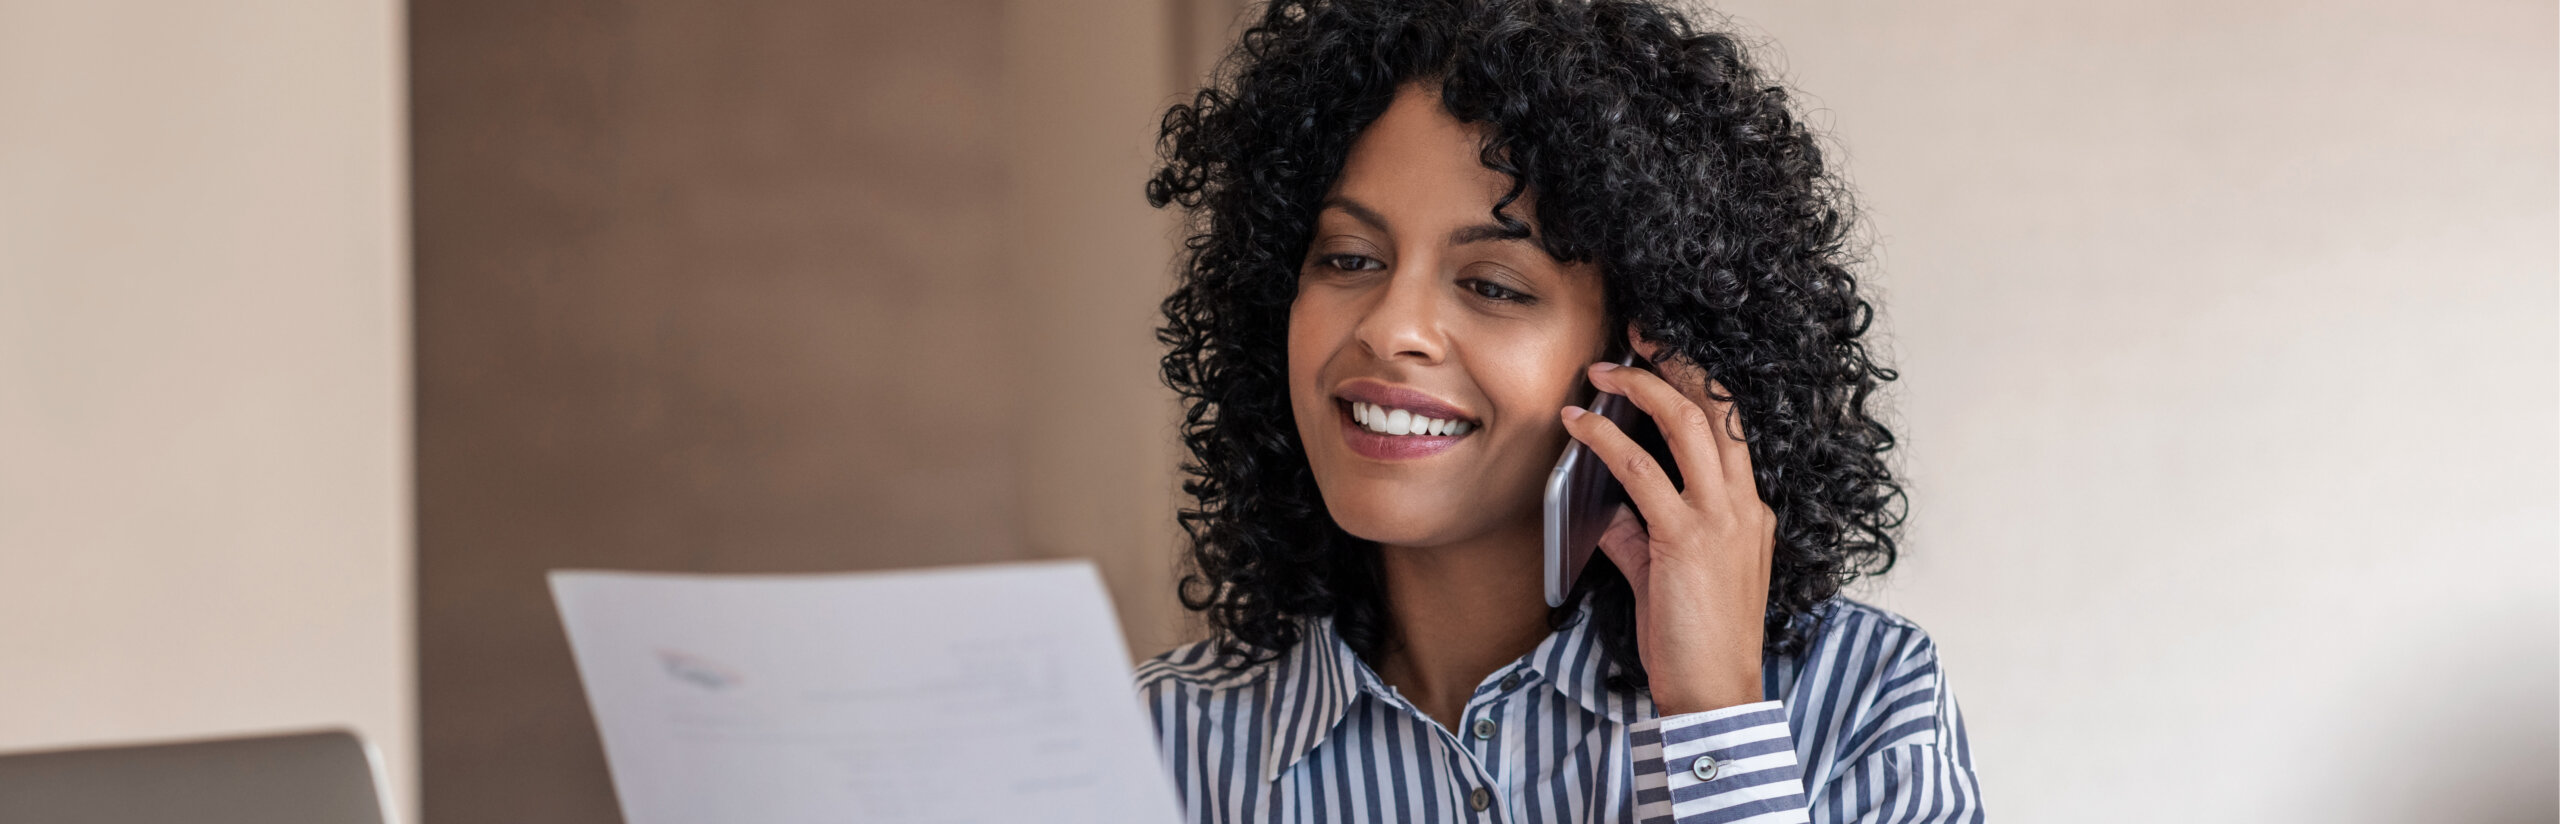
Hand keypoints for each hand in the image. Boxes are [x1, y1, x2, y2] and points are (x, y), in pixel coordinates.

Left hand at [1557, 337, 1775, 715]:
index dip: (1699, 383)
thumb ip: (1641, 533)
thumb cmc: (1698, 640)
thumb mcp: (1670, 574)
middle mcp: (1743, 505)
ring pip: (1688, 424)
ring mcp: (1720, 519)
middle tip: (1638, 334)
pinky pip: (1641, 471)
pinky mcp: (1684, 539)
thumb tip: (1606, 507)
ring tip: (1601, 370)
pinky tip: (1580, 425)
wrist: (1717, 693)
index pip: (1731, 427)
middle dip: (1678, 361)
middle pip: (1718, 408)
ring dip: (1641, 386)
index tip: (1664, 355)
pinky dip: (1606, 439)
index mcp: (1749, 511)